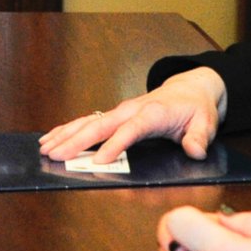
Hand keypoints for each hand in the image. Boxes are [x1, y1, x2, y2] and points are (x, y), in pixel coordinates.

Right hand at [41, 67, 225, 162]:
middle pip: (100, 125)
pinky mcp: (115, 116)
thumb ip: (199, 137)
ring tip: (45, 148)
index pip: (131, 130)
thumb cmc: (196, 108)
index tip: (98, 162)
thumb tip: (195, 150)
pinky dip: (68, 129)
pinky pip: (88, 122)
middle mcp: (131, 110)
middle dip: (76, 141)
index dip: (114, 145)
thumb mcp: (205, 123)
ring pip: (88, 122)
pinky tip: (52, 138)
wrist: (191, 89)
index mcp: (153, 113)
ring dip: (66, 135)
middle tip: (56, 156)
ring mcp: (120, 111)